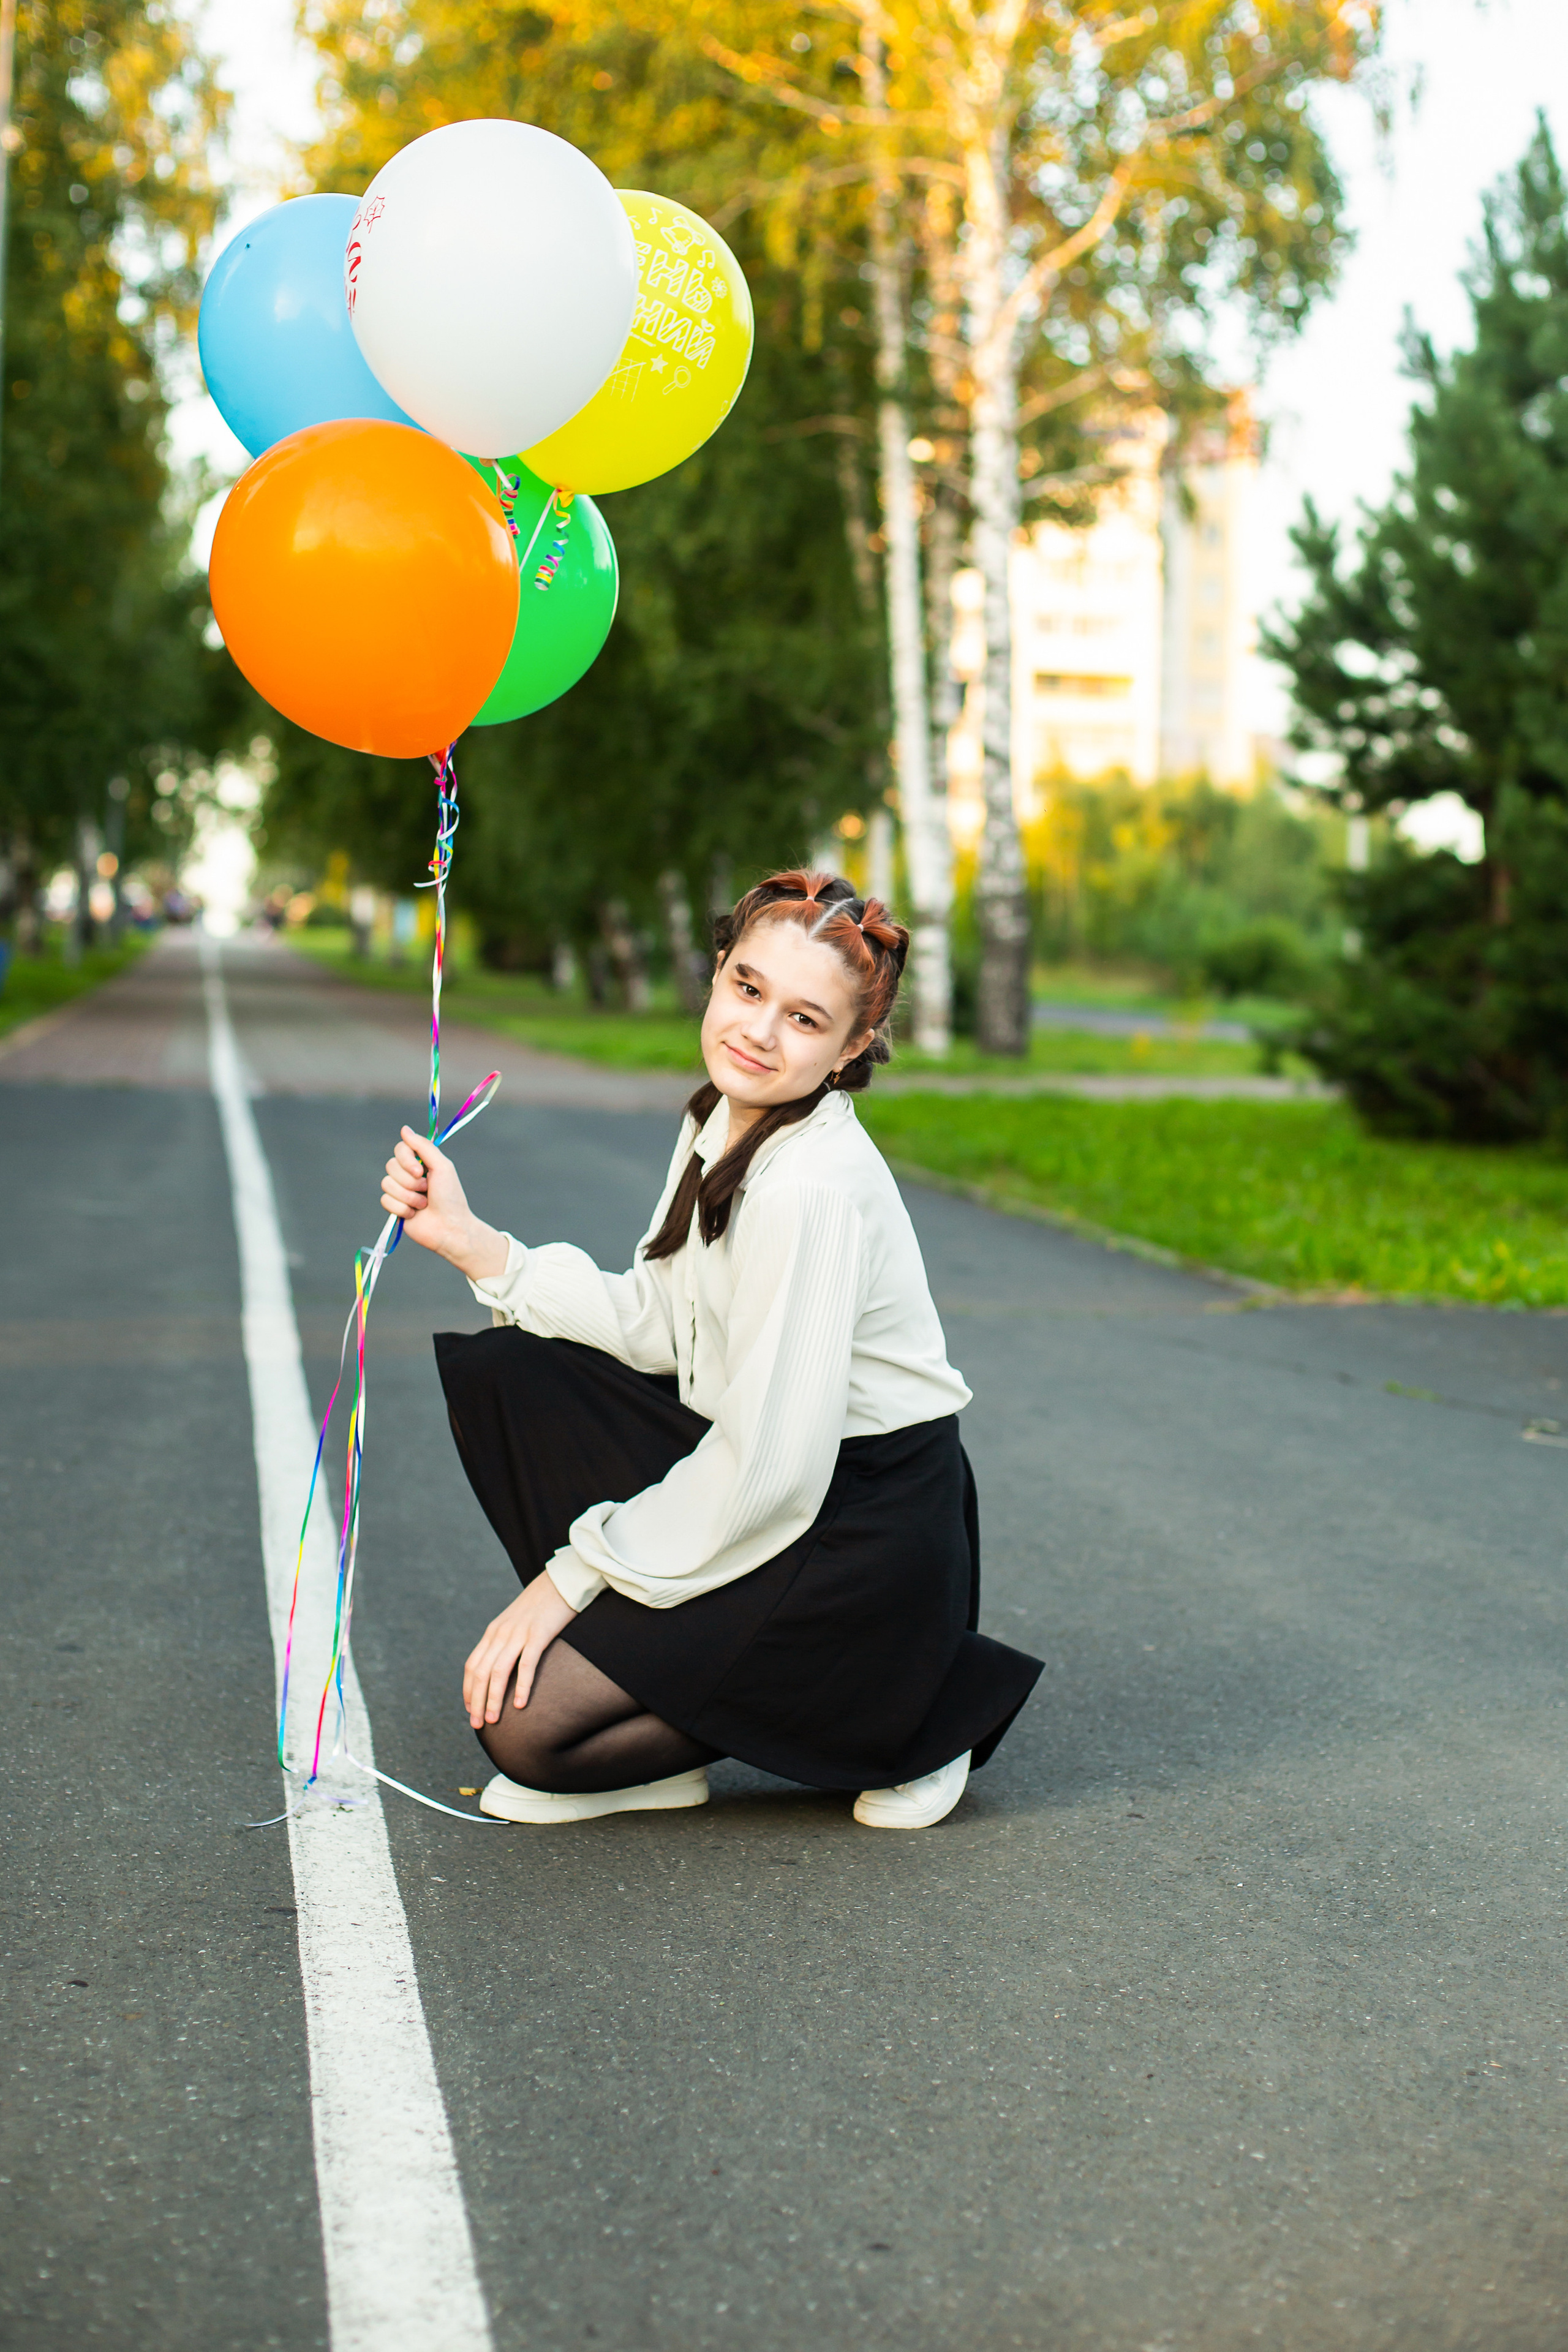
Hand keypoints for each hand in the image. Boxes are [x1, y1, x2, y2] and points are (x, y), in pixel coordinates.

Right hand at [380, 1126, 506, 1277]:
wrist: (450, 1228)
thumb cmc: (451, 1197)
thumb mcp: (442, 1167)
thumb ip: (423, 1146)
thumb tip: (404, 1129)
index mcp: (420, 1162)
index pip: (400, 1149)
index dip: (406, 1159)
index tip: (420, 1171)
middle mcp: (408, 1174)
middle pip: (390, 1166)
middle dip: (410, 1181)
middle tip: (427, 1190)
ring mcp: (400, 1191)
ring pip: (386, 1184)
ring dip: (408, 1196)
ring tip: (423, 1204)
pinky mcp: (394, 1207)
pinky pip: (385, 1200)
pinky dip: (402, 1208)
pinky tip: (414, 1214)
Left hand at [463, 1571, 577, 1726]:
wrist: (561, 1581)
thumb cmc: (541, 1606)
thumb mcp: (515, 1623)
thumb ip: (505, 1642)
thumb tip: (500, 1667)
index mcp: (493, 1632)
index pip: (472, 1666)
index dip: (468, 1690)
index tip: (470, 1710)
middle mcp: (501, 1633)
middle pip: (481, 1673)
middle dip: (477, 1701)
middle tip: (478, 1724)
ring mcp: (519, 1633)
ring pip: (498, 1672)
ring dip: (493, 1698)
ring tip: (494, 1720)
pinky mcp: (538, 1634)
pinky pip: (526, 1664)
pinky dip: (521, 1686)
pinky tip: (521, 1705)